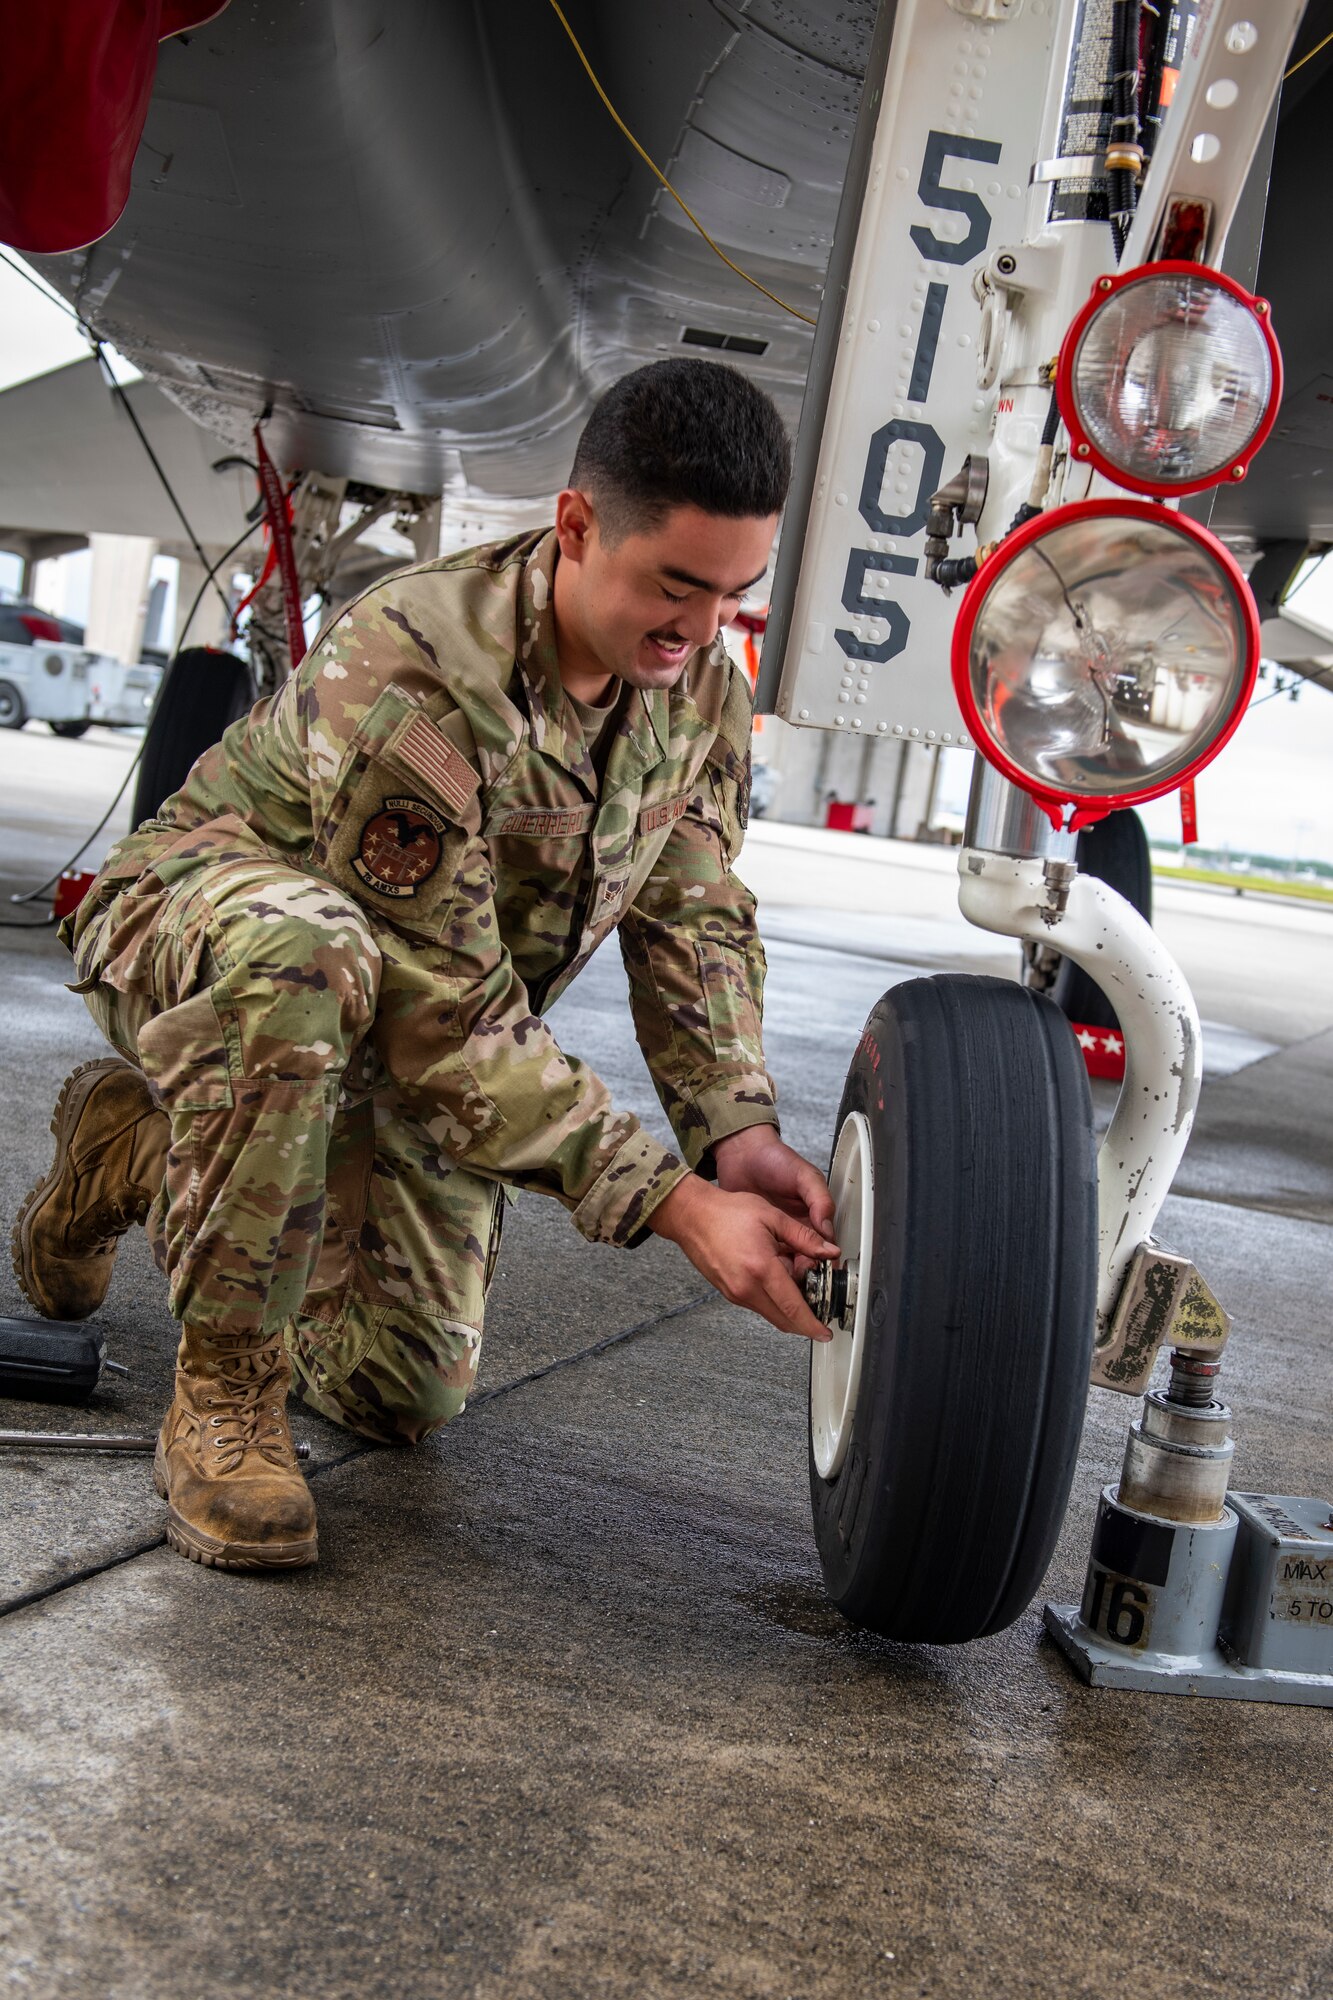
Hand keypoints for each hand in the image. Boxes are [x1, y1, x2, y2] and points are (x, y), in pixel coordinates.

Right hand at [648, 1172, 837, 1343]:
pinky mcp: (730, 1293)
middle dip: (805, 1319)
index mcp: (760, 1268)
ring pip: (772, 1313)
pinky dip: (773, 1299)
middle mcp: (746, 1288)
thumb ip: (804, 1237)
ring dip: (788, 1306)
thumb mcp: (772, 1217)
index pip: (793, 1308)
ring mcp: (736, 1293)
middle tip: (819, 1302)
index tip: (824, 1333)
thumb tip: (829, 1251)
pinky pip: (758, 1305)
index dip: (812, 1325)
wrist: (692, 1216)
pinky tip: (775, 1276)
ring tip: (793, 1276)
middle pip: (784, 1319)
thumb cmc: (726, 1213)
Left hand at [711, 1126, 835, 1276]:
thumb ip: (820, 1200)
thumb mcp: (804, 1176)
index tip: (816, 1269)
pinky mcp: (755, 1237)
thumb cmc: (775, 1160)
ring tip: (776, 1272)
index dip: (821, 1261)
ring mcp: (775, 1235)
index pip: (823, 1248)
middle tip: (793, 1274)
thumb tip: (827, 1229)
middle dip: (801, 1271)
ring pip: (783, 1263)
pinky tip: (759, 1266)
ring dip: (782, 1271)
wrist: (742, 1154)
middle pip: (804, 1261)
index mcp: (813, 1218)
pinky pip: (761, 1257)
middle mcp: (795, 1230)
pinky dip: (762, 1264)